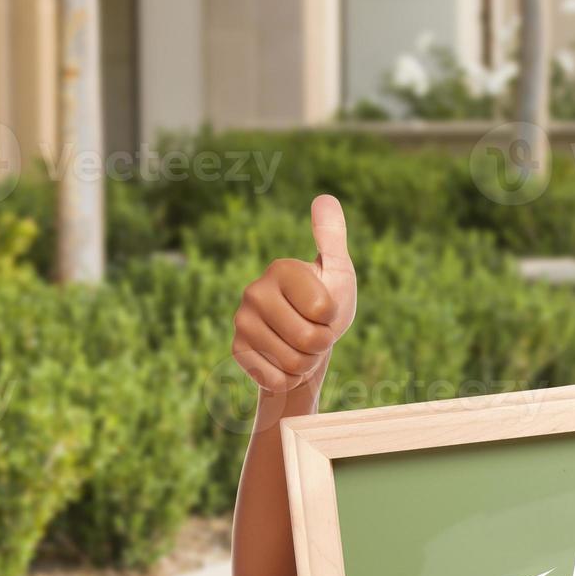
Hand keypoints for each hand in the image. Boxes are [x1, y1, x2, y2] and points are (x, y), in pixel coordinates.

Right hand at [232, 195, 358, 393]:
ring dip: (307, 362)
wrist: (304, 343)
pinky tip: (282, 361)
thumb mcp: (338, 272)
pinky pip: (275, 379)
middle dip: (322, 344)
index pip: (324, 310)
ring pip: (294, 363)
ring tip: (300, 345)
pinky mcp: (236, 350)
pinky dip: (288, 378)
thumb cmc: (327, 304)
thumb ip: (332, 238)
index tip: (325, 311)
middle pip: (310, 339)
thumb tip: (324, 197)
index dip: (334, 319)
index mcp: (281, 269)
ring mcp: (241, 321)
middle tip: (314, 332)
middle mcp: (254, 291)